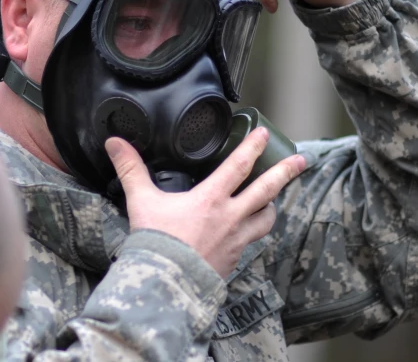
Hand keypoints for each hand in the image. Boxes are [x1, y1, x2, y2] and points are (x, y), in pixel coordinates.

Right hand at [105, 128, 306, 277]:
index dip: (253, 146)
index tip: (265, 133)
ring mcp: (236, 240)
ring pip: (266, 218)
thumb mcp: (141, 200)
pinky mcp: (234, 259)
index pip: (239, 165)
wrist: (165, 284)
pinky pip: (252, 241)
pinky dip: (255, 231)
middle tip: (302, 161)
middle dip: (286, 172)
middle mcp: (230, 217)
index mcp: (211, 199)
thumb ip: (131, 169)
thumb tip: (115, 143)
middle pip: (267, 189)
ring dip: (272, 205)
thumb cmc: (155, 241)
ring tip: (274, 198)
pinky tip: (250, 229)